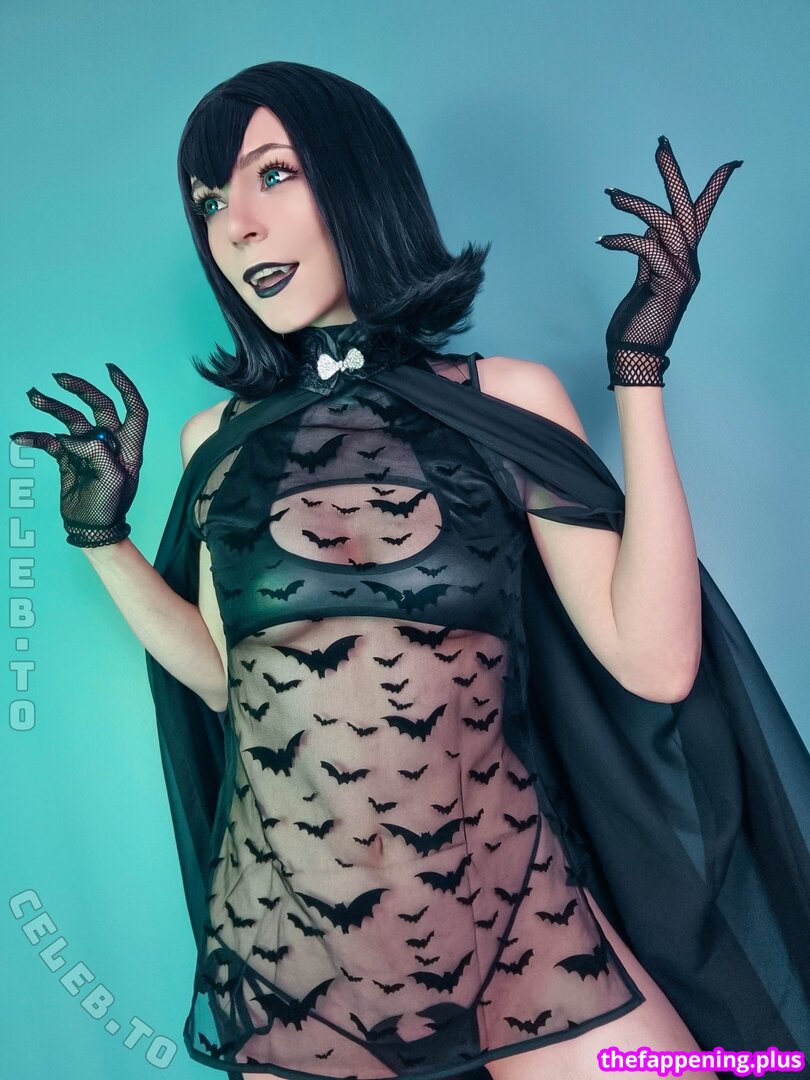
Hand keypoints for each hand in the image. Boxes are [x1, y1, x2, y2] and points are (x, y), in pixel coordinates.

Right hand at [10, 364, 148, 546]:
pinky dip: (37, 437)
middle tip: (59, 378)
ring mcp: (88, 449)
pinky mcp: (69, 458)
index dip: (125, 388)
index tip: (110, 369)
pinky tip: (22, 437)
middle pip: (99, 407)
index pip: (134, 410)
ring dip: (52, 407)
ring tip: (34, 396)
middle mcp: (110, 444)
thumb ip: (96, 451)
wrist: (91, 529)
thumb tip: (70, 436)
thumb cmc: (109, 506)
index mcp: (129, 447)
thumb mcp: (111, 479)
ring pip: (71, 419)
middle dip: (81, 389)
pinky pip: (52, 441)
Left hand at [597, 135, 742, 389]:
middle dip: (673, 174)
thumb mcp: (644, 281)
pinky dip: (622, 239)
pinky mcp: (666, 283)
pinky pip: (645, 248)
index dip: (714, 189)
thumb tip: (648, 224)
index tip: (729, 165)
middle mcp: (689, 263)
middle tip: (661, 144)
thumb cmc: (636, 322)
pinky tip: (603, 240)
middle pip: (687, 209)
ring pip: (664, 224)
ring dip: (636, 204)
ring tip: (611, 193)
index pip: (701, 217)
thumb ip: (649, 253)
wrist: (634, 356)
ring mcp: (681, 273)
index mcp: (686, 261)